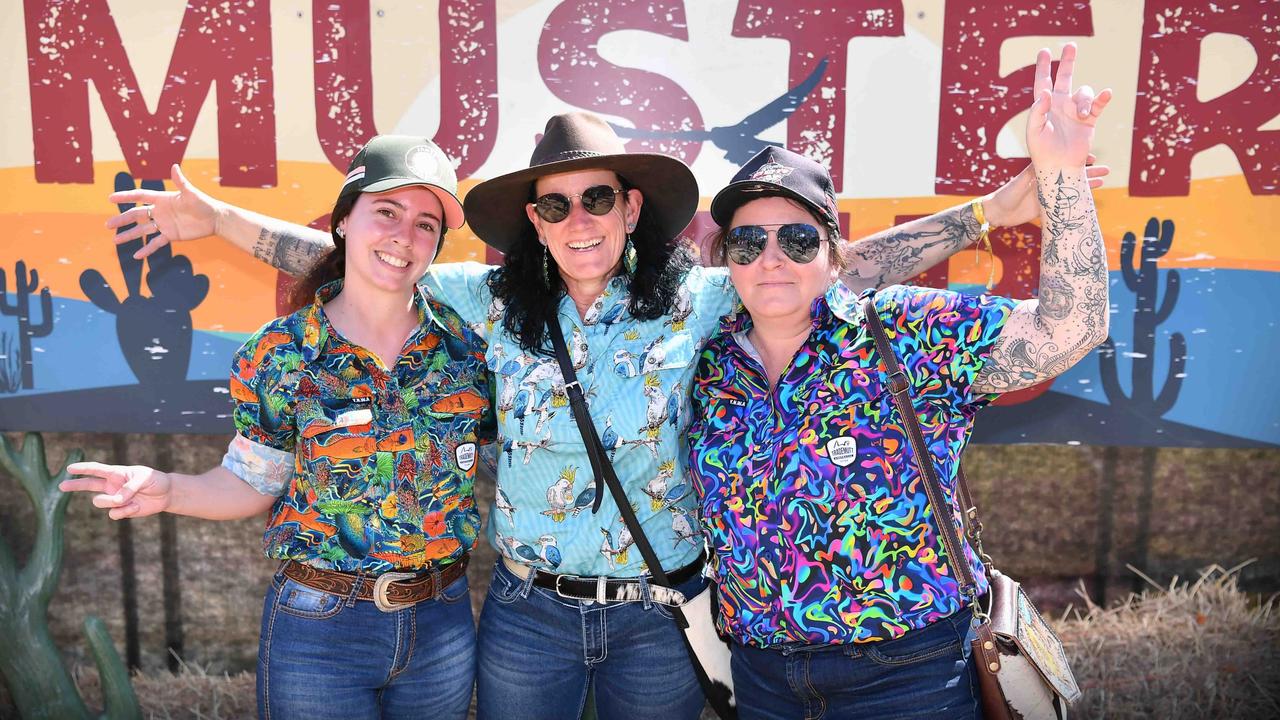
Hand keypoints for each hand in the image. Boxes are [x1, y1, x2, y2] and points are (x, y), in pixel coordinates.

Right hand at [61, 462, 171, 519]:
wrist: (165, 494)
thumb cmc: (155, 480)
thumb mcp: (145, 479)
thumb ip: (130, 487)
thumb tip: (117, 500)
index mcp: (117, 473)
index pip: (97, 469)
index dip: (83, 469)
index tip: (70, 468)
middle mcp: (112, 485)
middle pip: (88, 484)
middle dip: (75, 485)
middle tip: (61, 485)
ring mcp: (115, 498)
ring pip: (100, 502)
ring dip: (112, 502)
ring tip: (130, 499)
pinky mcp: (120, 510)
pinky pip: (114, 514)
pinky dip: (125, 511)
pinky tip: (136, 506)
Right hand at [106, 164, 222, 259]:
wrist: (215, 219)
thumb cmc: (204, 203)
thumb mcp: (191, 193)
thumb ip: (181, 182)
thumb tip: (174, 166)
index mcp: (162, 199)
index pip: (140, 196)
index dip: (126, 197)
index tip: (111, 198)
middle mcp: (160, 211)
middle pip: (137, 215)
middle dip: (122, 219)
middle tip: (108, 225)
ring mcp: (164, 224)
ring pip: (143, 230)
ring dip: (129, 235)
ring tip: (115, 240)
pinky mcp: (171, 235)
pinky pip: (156, 243)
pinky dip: (147, 249)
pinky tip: (137, 256)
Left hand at [983, 154, 1109, 226]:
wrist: (998, 213)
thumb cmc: (1005, 196)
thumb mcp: (1019, 185)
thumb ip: (1030, 176)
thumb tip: (1042, 164)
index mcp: (1040, 171)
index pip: (1063, 161)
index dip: (1076, 159)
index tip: (1092, 156)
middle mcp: (1048, 179)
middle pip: (1072, 172)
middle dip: (1088, 170)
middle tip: (1106, 168)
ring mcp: (1050, 191)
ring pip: (1072, 184)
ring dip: (1088, 182)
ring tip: (1105, 179)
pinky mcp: (1049, 203)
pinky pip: (1068, 199)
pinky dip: (1080, 196)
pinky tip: (1092, 197)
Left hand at [1026, 43, 1111, 169]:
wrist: (1059, 167)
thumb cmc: (1042, 151)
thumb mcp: (1034, 131)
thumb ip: (1037, 110)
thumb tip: (1046, 91)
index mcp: (1044, 106)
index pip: (1042, 82)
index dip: (1043, 67)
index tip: (1043, 52)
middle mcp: (1060, 105)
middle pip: (1065, 77)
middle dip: (1067, 61)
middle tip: (1070, 45)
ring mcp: (1075, 111)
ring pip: (1084, 92)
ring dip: (1085, 100)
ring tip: (1082, 115)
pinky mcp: (1089, 120)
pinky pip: (1098, 104)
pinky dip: (1102, 98)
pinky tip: (1106, 94)